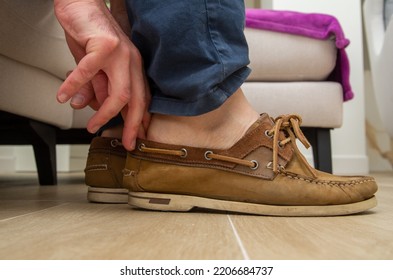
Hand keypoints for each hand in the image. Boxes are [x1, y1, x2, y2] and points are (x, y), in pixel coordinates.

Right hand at [54, 0, 149, 149]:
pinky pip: (89, 72)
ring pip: (119, 93)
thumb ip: (94, 87)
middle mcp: (132, 62)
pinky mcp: (105, 45)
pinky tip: (64, 96)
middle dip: (132, 126)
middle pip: (137, 101)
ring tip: (91, 126)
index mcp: (134, 68)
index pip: (142, 100)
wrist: (81, 4)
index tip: (136, 139)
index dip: (140, 121)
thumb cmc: (89, 35)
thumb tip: (86, 107)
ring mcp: (122, 54)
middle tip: (126, 144)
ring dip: (104, 114)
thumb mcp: (94, 68)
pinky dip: (75, 87)